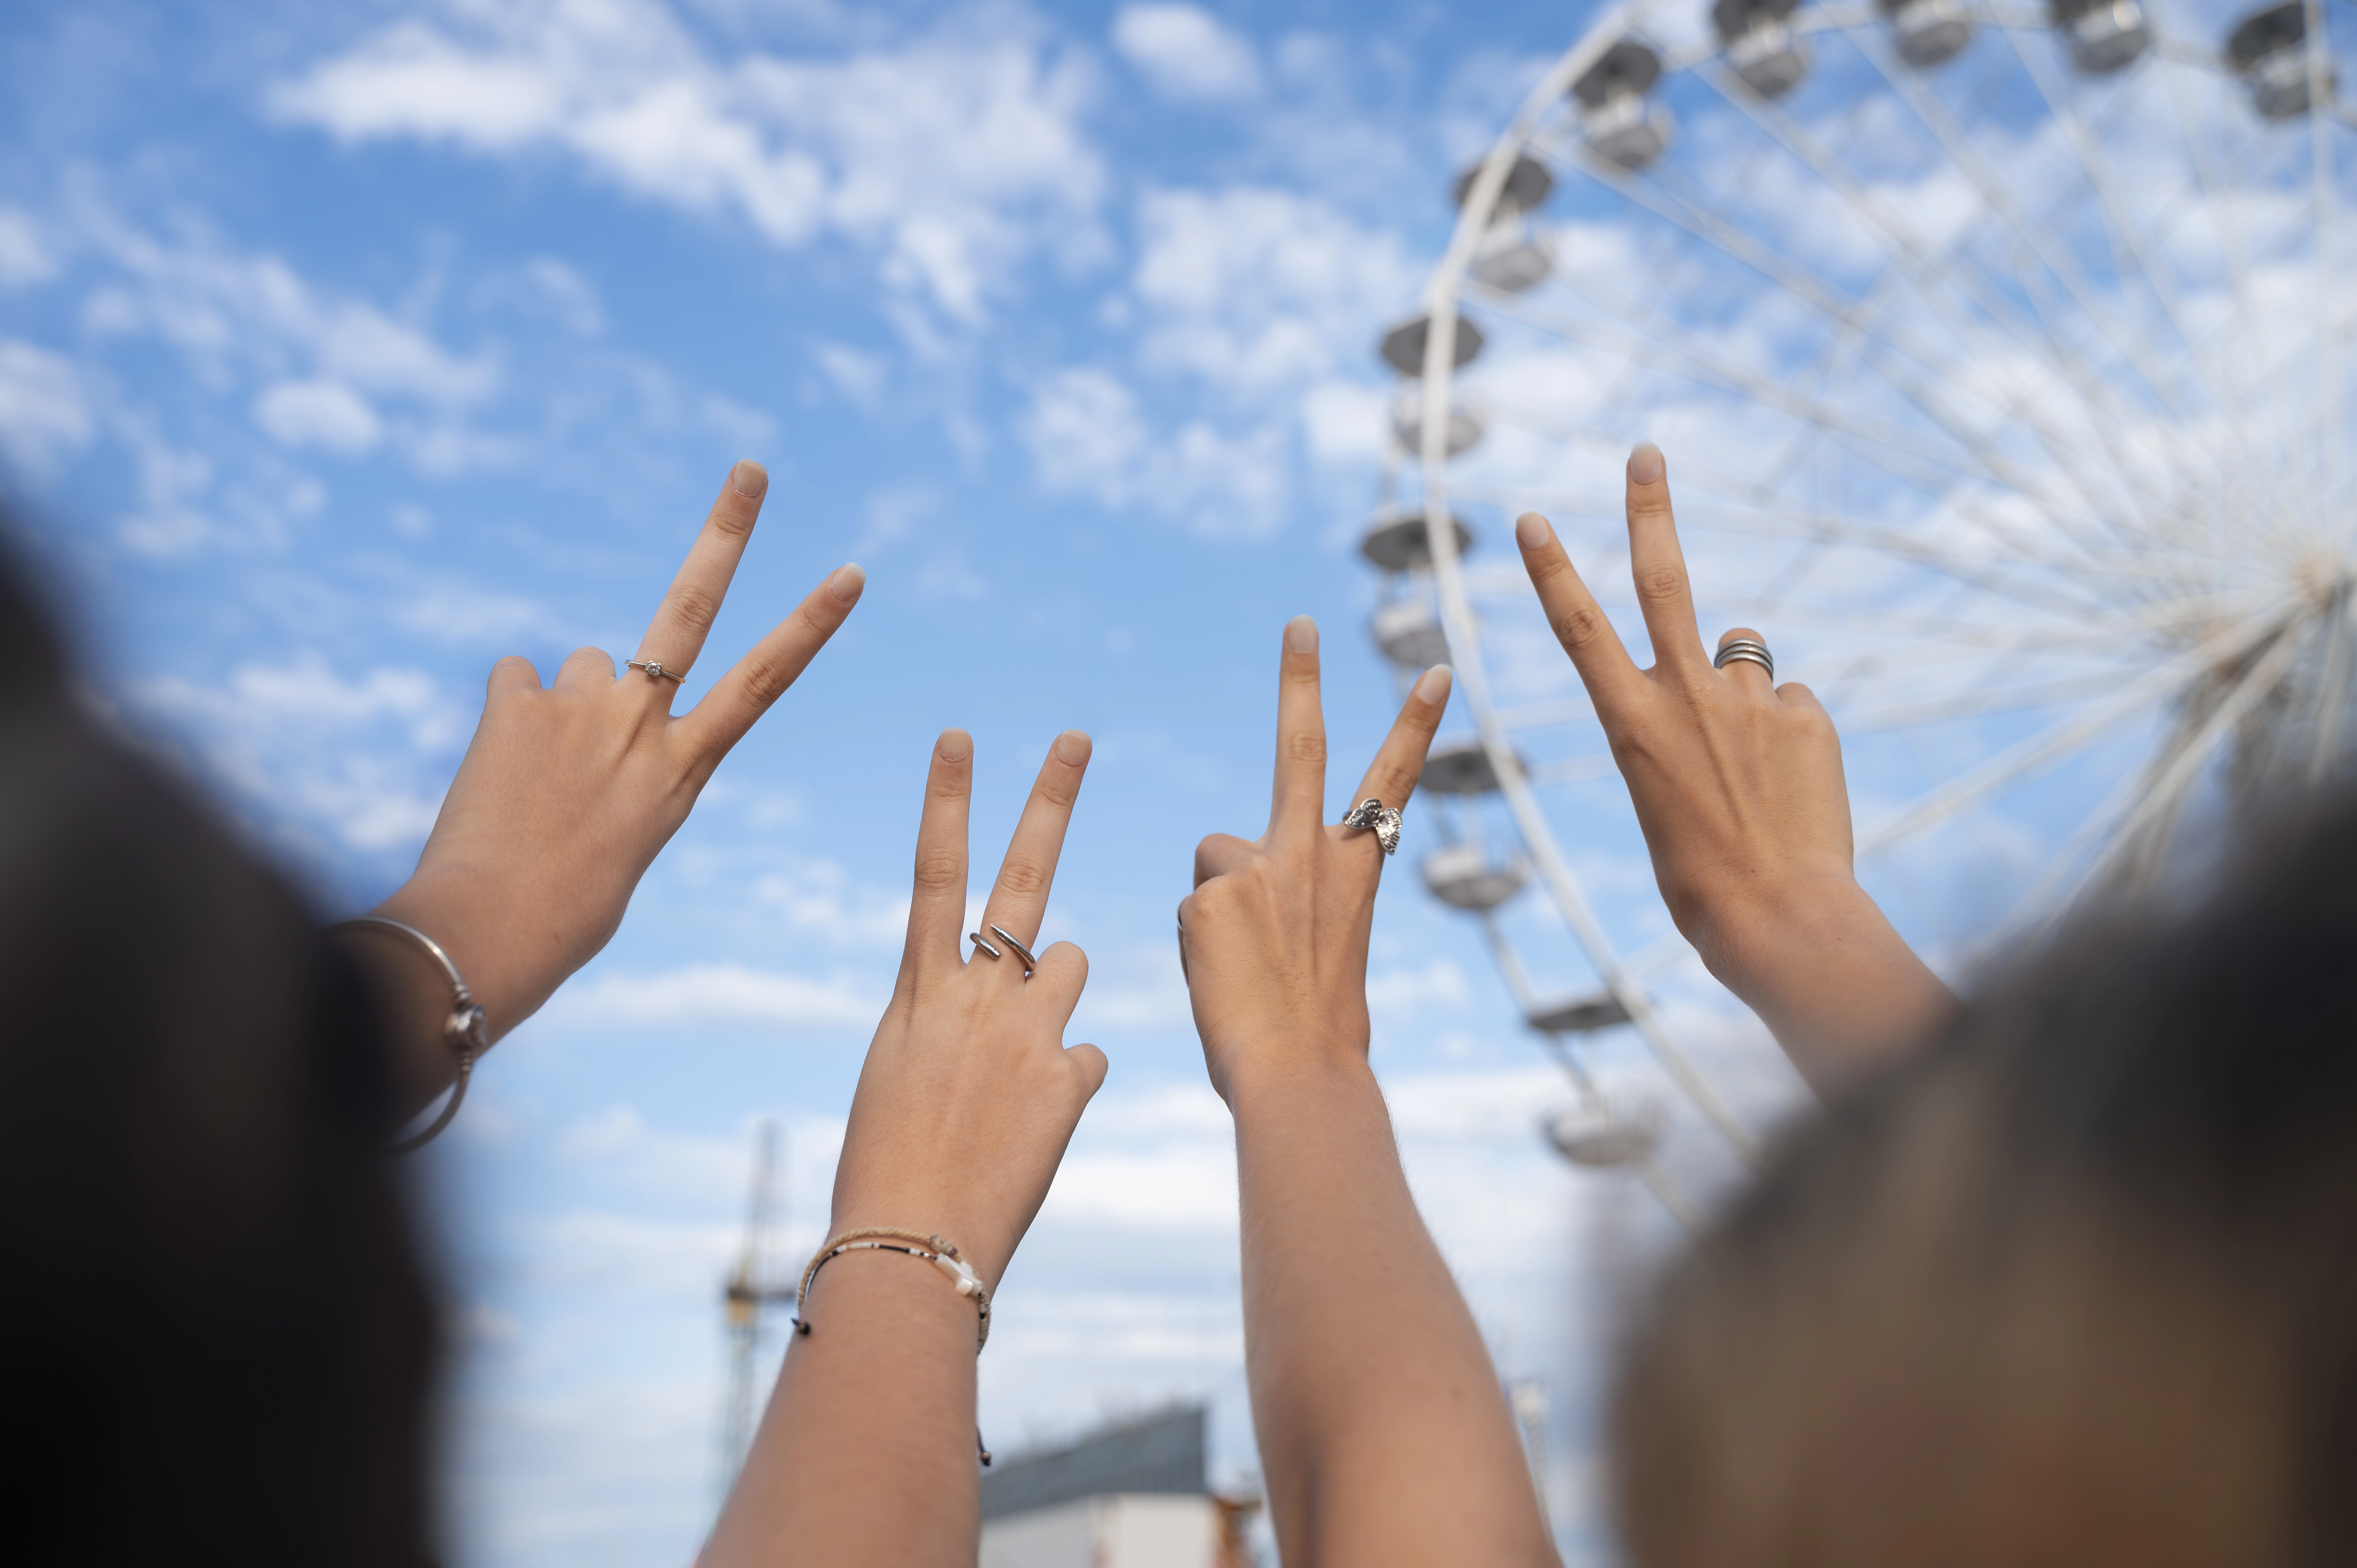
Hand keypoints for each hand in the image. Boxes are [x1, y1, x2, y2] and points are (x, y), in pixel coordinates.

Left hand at [364, 461, 862, 1068]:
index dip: (811, 622)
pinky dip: (506, 716)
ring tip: (538, 776)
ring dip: (564, 705)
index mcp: (683, 772)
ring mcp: (581, 709)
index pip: (764, 682)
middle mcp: (642, 726)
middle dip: (726, 531)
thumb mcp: (622, 838)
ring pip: (580, 668)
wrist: (487, 934)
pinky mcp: (516, 703)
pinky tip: (494, 770)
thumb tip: (580, 709)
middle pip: (693, 608)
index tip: (850, 572)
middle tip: (750, 468)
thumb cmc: (562, 911)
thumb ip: (622, 766)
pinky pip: (514, 682)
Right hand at [828, 728, 1105, 1285]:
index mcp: (918, 992)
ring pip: (1071, 964)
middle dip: (1049, 799)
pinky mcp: (1068, 1077)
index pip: (935, 872)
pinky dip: (1070, 1081)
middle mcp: (974, 995)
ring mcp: (1026, 1031)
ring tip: (1022, 1059)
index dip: (948, 801)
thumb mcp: (903, 1075)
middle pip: (1021, 875)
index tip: (960, 737)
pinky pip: (1087, 1056)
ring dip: (1058, 991)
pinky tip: (1038, 1126)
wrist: (910, 1242)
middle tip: (1076, 737)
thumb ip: (952, 1024)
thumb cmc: (889, 1167)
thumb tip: (999, 1013)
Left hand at [1179, 617, 1451, 1101]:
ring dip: (1218, 906)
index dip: (1415, 723)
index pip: (1392, 780)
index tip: (1436, 670)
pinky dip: (1198, 945)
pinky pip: (1190, 910)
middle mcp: (1308, 852)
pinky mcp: (1208, 894)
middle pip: (1301, 746)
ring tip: (1243, 966)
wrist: (1300, 1070)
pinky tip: (1222, 979)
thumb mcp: (1327, 951)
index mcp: (1354, 868)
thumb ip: (1298, 903)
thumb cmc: (1320, 1033)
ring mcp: (1257, 867)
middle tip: (1298, 622)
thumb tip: (1254, 895)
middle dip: (1301, 679)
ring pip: (1215, 860)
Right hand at [1514, 442, 1951, 1084]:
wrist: (1776, 917)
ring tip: (1753, 761)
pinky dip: (1790, 737)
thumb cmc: (1702, 879)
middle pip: (1664, 578)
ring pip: (1746, 653)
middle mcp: (1686, 695)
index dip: (1552, 569)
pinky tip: (1792, 791)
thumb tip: (1744, 664)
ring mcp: (1749, 701)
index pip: (1579, 629)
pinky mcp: (1806, 717)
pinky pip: (1794, 707)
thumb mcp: (1666, 797)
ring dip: (1744, 687)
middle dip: (1650, 508)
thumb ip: (1690, 723)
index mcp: (1630, 723)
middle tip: (1647, 451)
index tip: (1532, 517)